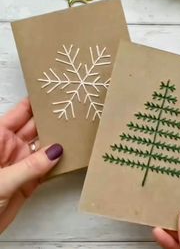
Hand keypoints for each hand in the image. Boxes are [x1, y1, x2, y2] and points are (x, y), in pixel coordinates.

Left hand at [0, 98, 62, 232]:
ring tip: (75, 133)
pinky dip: (58, 164)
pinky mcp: (29, 181)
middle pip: (35, 128)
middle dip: (51, 120)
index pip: (20, 113)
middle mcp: (11, 147)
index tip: (52, 94)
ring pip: (44, 148)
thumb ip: (30, 166)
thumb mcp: (1, 180)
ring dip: (58, 142)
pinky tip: (70, 157)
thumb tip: (56, 151)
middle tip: (70, 113)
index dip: (34, 103)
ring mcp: (21, 163)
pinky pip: (47, 168)